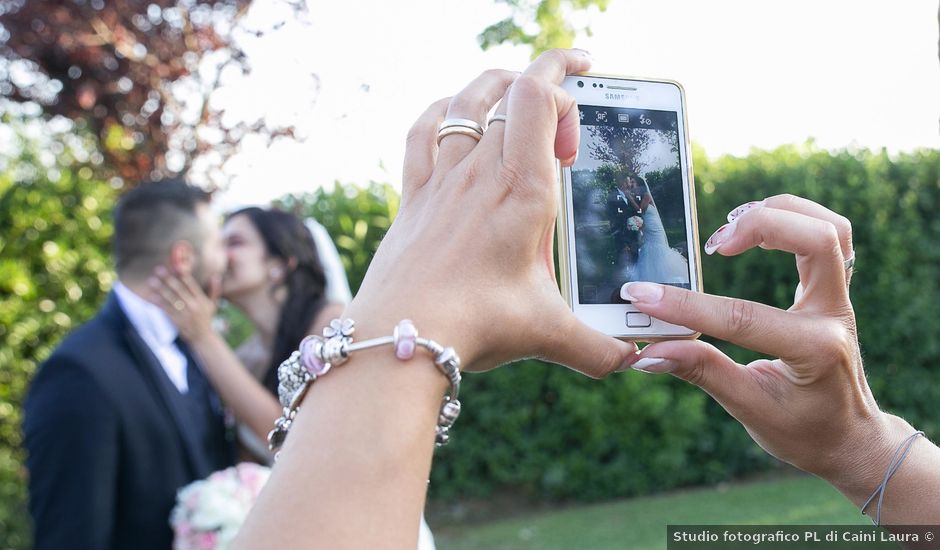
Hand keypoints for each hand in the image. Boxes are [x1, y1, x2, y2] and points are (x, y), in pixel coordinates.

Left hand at [148, 266, 220, 343]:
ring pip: (171, 299)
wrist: (202, 337)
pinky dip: (159, 303)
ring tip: (152, 281)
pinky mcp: (178, 321)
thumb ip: (214, 290)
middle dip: (168, 279)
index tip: (174, 266)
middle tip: (158, 269)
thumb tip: (216, 276)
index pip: (191, 285)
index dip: (182, 275)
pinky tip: (152, 296)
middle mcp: (194, 306)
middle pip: (179, 290)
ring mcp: (186, 314)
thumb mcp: (213, 304)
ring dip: (160, 289)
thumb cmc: (206, 318)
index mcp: (202, 300)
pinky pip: (167, 310)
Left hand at [344, 48, 637, 376]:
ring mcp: (442, 180)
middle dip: (546, 87)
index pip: (537, 94)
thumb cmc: (475, 327)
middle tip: (566, 134)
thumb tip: (635, 360)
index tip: (583, 93)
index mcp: (523, 190)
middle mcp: (480, 172)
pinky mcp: (414, 197)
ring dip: (496, 86)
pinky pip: (423, 130)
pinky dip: (444, 110)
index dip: (563, 73)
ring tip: (519, 95)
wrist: (399, 338)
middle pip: (509, 90)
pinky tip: (456, 116)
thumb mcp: (548, 335)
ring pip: (466, 101)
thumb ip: (599, 347)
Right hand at [621, 194, 897, 482]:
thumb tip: (650, 352)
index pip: (743, 317)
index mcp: (815, 351)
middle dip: (761, 226)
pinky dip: (792, 219)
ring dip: (780, 213)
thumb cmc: (802, 429)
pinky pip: (827, 236)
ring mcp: (839, 299)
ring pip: (829, 228)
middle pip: (818, 240)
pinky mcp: (833, 290)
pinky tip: (754, 229)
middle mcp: (834, 316)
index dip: (685, 305)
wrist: (847, 438)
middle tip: (714, 244)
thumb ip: (702, 371)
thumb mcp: (748, 408)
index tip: (641, 295)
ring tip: (731, 228)